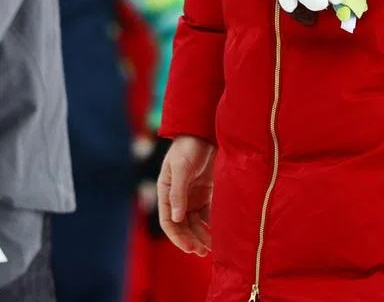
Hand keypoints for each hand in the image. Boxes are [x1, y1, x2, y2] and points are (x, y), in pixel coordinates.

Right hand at [157, 135, 214, 256]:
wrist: (204, 131)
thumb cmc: (188, 146)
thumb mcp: (181, 168)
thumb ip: (178, 193)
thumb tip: (175, 218)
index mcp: (166, 191)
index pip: (168, 221)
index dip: (177, 236)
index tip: (189, 248)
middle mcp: (177, 197)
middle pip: (181, 225)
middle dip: (190, 239)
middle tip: (202, 252)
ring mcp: (191, 196)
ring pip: (194, 223)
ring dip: (200, 236)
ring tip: (211, 248)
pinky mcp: (205, 194)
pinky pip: (207, 215)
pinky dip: (210, 226)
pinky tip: (218, 234)